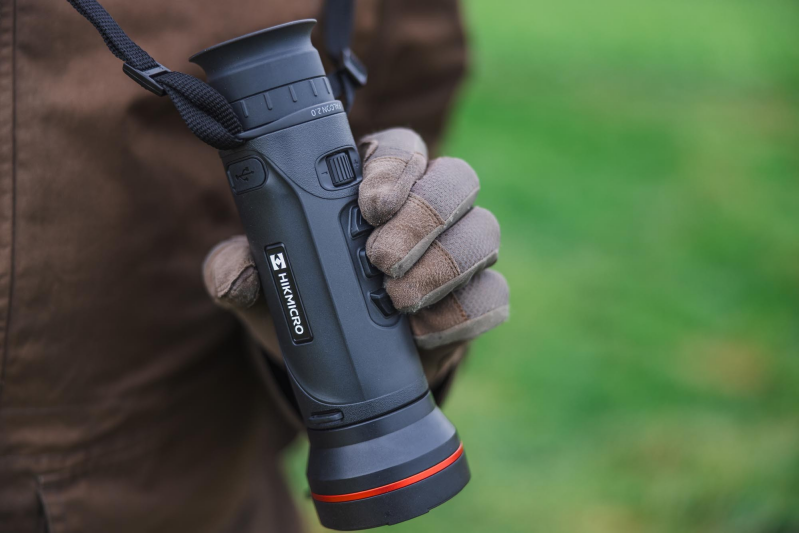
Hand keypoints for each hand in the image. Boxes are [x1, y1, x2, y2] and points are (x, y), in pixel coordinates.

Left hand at [203, 128, 508, 383]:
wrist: (345, 363)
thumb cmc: (310, 300)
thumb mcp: (270, 284)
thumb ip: (240, 270)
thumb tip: (232, 275)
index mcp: (378, 183)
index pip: (402, 148)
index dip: (395, 167)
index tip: (369, 204)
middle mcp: (430, 207)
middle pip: (457, 179)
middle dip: (424, 216)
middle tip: (382, 259)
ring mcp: (461, 251)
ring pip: (484, 233)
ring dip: (444, 266)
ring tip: (398, 302)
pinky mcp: (477, 298)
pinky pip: (494, 296)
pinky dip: (461, 315)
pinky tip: (422, 333)